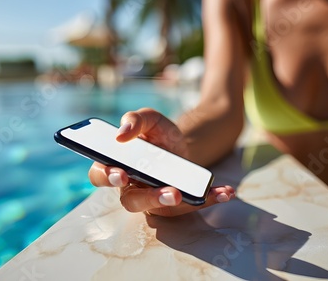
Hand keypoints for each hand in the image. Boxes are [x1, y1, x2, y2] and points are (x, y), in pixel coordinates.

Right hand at [87, 108, 234, 216]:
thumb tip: (121, 134)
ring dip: (176, 204)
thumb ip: (135, 119)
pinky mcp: (176, 205)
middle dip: (147, 198)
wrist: (182, 144)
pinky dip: (209, 200)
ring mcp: (154, 199)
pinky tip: (226, 191)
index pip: (101, 175)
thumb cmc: (158, 134)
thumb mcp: (150, 119)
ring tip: (187, 193)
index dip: (106, 176)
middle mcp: (132, 187)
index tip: (119, 174)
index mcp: (118, 166)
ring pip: (159, 209)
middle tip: (166, 191)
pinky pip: (190, 207)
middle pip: (131, 201)